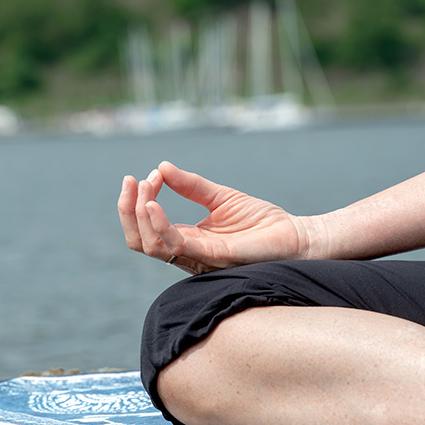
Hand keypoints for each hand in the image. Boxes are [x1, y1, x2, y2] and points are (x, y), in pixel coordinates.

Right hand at [118, 161, 319, 273]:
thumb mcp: (220, 196)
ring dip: (141, 214)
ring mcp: (198, 257)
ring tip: (146, 187)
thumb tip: (161, 167)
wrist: (296, 236)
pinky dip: (160, 225)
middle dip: (128, 210)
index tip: (145, 175)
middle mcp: (187, 251)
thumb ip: (191, 185)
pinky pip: (176, 246)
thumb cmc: (261, 221)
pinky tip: (154, 204)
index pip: (147, 227)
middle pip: (140, 240)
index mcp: (187, 238)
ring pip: (151, 245)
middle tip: (131, 181)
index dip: (137, 202)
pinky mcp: (214, 257)